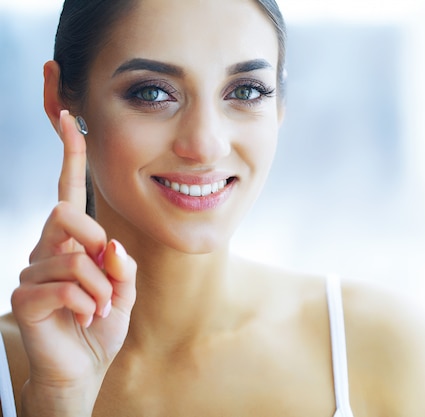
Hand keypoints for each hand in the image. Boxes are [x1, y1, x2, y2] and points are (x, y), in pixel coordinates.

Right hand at [11, 110, 136, 415]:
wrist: (84, 368)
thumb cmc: (101, 324)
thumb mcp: (123, 289)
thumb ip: (119, 263)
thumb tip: (108, 243)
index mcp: (73, 241)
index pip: (70, 190)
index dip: (70, 153)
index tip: (71, 115)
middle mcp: (48, 249)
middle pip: (66, 213)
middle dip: (96, 242)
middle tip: (108, 276)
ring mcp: (32, 272)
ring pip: (76, 258)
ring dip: (101, 288)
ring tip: (99, 308)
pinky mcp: (25, 297)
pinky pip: (67, 287)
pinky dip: (90, 304)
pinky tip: (87, 318)